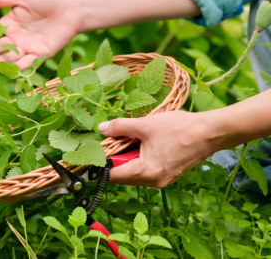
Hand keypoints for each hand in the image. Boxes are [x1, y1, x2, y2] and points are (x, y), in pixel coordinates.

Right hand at [0, 0, 80, 69]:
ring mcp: (28, 47)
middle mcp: (16, 38)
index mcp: (8, 23)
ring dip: (2, 61)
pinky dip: (21, 65)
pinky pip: (30, 62)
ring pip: (12, 56)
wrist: (70, 8)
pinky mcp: (41, 54)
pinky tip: (13, 69)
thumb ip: (0, 0)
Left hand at [99, 111, 216, 187]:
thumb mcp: (145, 124)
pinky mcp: (169, 175)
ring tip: (131, 139)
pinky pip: (147, 170)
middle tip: (114, 140)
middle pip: (123, 175)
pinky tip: (144, 144)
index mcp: (145, 172)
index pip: (113, 176)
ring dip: (129, 158)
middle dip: (116, 159)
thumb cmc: (178, 128)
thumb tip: (101, 130)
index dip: (101, 164)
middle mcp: (153, 182)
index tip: (97, 151)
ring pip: (135, 172)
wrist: (210, 133)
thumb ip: (120, 127)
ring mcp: (163, 180)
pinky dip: (140, 159)